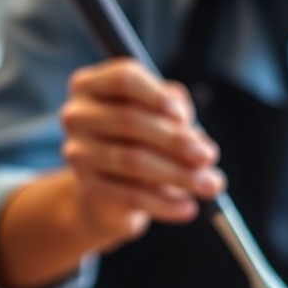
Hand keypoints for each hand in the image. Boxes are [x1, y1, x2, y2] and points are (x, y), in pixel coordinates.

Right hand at [59, 58, 224, 247]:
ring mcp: (78, 152)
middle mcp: (78, 114)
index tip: (183, 115)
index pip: (123, 79)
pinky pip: (129, 196)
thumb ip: (176, 110)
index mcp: (94, 84)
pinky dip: (163, 203)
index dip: (156, 95)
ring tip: (209, 184)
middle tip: (209, 156)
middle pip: (129, 121)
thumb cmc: (141, 134)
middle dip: (176, 140)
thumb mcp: (158, 112)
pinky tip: (188, 207)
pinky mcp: (87, 187)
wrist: (110, 182)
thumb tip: (194, 136)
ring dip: (177, 174)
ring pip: (131, 160)